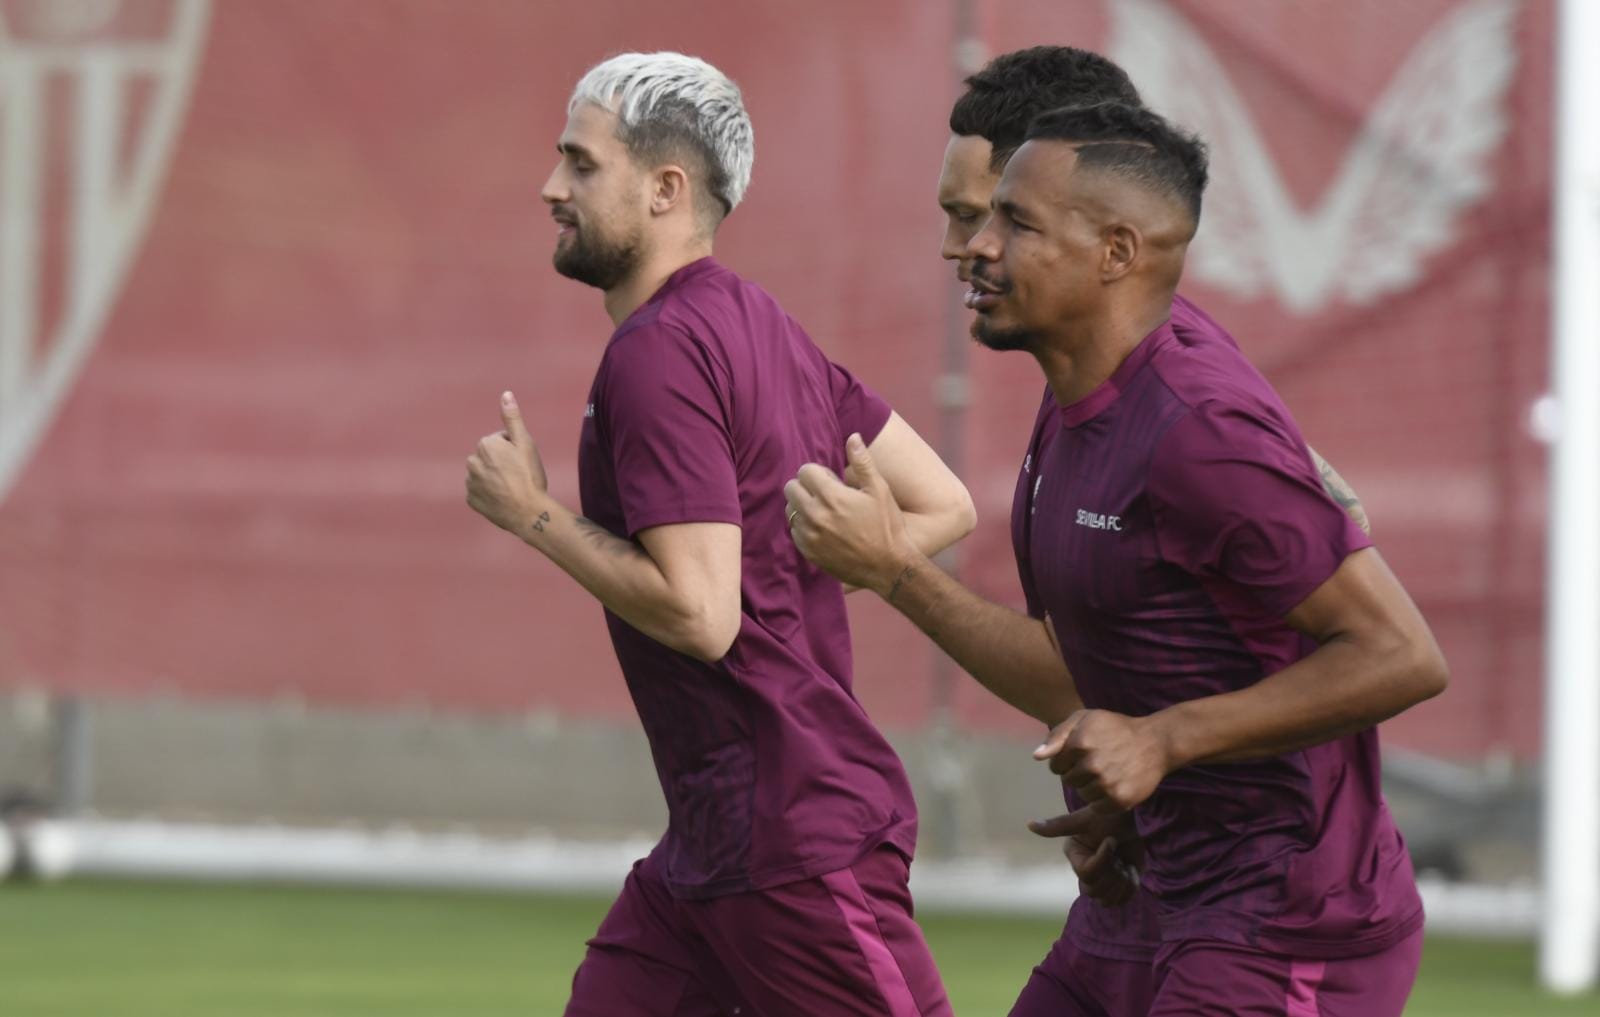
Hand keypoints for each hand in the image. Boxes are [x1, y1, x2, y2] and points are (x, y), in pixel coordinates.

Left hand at [466, 391, 549, 535]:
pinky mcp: (471, 500)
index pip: (501, 441)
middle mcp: (472, 461)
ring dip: (495, 478)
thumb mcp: (525, 443)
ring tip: (512, 488)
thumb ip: (512, 418)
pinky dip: (490, 494)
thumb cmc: (530, 476)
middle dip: (502, 463)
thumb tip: (505, 393)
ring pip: (485, 474)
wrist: (528, 513)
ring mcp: (470, 482)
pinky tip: (504, 499)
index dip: (516, 451)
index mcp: (485, 444)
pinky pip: (480, 492)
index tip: (523, 463)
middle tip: (519, 476)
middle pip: (491, 458)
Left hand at [784, 433, 917, 594]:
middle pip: (791, 488)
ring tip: (824, 512)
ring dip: (802, 506)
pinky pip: (794, 531)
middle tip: (825, 494)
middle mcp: (816, 515)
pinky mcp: (809, 552)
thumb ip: (862, 462)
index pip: (804, 471)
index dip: (817, 472)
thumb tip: (852, 436)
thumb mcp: (879, 490)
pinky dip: (803, 527)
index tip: (830, 480)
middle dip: (805, 486)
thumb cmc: (887, 526)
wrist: (888, 567)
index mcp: (832, 496)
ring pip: (790, 510)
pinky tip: (823, 529)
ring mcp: (810, 536)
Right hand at [1027, 806, 1142, 905]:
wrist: (1137, 821)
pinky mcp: (1119, 886)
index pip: (1086, 873)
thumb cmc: (1110, 815)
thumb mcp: (1084, 820)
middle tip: (1119, 856)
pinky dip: (1131, 886)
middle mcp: (1085, 871)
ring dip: (1121, 881)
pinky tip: (1130, 869)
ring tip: (1124, 863)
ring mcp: (1102, 881)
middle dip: (1112, 874)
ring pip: (1107, 900)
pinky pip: (1122, 900)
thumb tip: (1029, 824)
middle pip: (1093, 891)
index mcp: (1075, 857)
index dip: (1103, 860)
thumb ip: (1057, 826)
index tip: (1112, 840)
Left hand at [1033, 709, 1171, 812]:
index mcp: (1080, 742)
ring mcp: (1106, 783)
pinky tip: (1114, 784)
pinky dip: (1103, 799)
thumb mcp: (1085, 719)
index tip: (1082, 755)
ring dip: (1090, 787)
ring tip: (1107, 773)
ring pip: (1082, 794)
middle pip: (1068, 781)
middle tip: (1097, 763)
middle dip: (1078, 773)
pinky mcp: (1119, 799)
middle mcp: (1092, 764)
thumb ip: (1057, 735)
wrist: (1155, 743)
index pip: (1055, 766)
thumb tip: (1037, 756)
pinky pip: (1097, 807)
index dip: (1066, 762)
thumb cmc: (1115, 728)